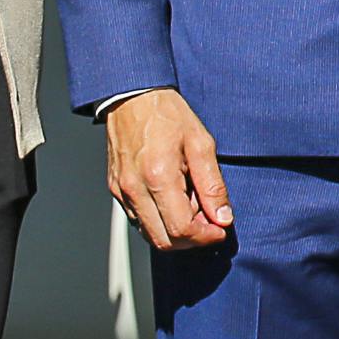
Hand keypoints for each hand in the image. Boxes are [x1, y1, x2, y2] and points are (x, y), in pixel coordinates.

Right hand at [106, 88, 233, 248]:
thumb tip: (222, 216)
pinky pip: (138, 220)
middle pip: (163, 240)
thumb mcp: (201, 144)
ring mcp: (121, 192)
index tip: (220, 229)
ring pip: (149, 234)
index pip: (181, 229)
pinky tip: (175, 201)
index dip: (205, 236)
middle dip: (191, 239)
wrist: (133, 98)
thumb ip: (213, 184)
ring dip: (175, 231)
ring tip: (193, 206)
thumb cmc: (167, 115)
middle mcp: (134, 189)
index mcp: (158, 177)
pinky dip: (160, 220)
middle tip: (210, 222)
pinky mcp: (115, 190)